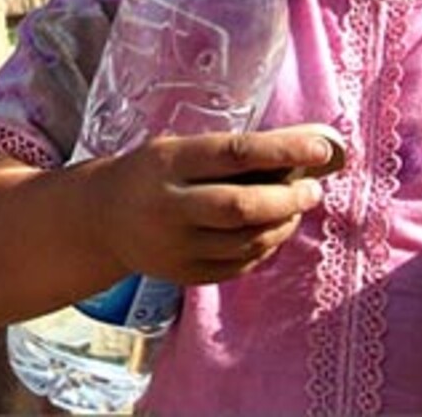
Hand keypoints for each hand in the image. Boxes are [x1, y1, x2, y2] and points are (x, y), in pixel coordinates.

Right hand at [89, 125, 333, 285]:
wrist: (101, 220)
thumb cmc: (151, 173)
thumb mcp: (176, 149)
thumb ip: (225, 154)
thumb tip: (294, 155)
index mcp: (169, 163)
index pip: (235, 154)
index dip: (283, 150)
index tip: (321, 148)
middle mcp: (171, 206)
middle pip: (243, 206)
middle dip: (289, 198)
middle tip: (313, 190)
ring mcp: (177, 246)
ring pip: (248, 240)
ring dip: (283, 224)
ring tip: (295, 208)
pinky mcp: (185, 274)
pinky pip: (239, 264)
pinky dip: (265, 247)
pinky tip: (272, 230)